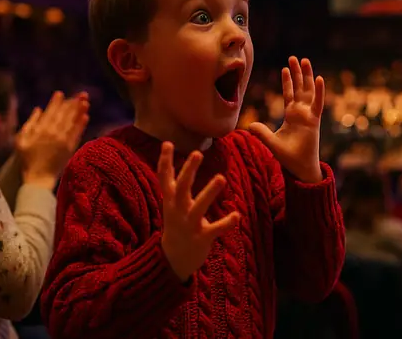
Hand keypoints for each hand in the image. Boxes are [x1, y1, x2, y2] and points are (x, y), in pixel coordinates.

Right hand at [17, 91, 89, 187]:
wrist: (38, 177)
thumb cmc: (27, 159)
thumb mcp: (21, 140)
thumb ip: (30, 123)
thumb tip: (38, 109)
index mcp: (40, 130)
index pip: (50, 112)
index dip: (56, 102)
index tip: (60, 93)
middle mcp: (52, 133)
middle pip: (64, 114)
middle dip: (72, 103)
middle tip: (81, 93)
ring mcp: (63, 140)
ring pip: (72, 121)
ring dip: (79, 110)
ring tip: (86, 100)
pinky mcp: (70, 148)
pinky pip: (77, 133)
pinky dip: (81, 124)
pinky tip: (86, 116)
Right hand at [158, 142, 239, 281]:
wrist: (172, 260)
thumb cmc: (176, 223)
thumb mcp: (171, 202)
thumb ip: (173, 181)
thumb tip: (167, 149)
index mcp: (171, 200)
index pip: (164, 178)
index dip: (164, 161)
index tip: (167, 143)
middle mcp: (177, 210)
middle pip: (181, 187)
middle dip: (188, 170)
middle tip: (197, 153)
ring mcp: (188, 225)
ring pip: (198, 207)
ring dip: (209, 192)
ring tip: (221, 177)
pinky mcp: (201, 238)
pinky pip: (214, 230)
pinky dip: (225, 223)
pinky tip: (237, 215)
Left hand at [248, 57, 324, 182]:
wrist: (301, 169)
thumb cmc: (289, 157)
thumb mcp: (271, 143)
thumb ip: (262, 133)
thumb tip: (249, 125)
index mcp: (292, 116)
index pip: (290, 94)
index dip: (288, 81)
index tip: (285, 68)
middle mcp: (302, 113)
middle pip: (300, 88)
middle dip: (297, 73)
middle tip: (294, 57)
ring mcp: (309, 116)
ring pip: (309, 91)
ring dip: (307, 76)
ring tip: (305, 60)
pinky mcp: (315, 121)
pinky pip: (318, 103)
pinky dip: (319, 91)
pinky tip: (318, 78)